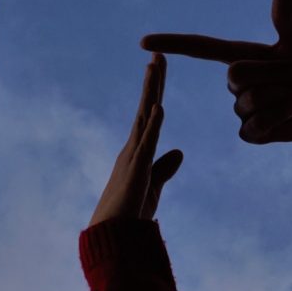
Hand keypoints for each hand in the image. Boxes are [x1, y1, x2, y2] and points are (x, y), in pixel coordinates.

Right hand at [90, 54, 182, 225]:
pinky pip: (146, 144)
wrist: (112, 237)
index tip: (158, 67)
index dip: (155, 89)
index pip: (149, 113)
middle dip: (153, 80)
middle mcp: (133, 147)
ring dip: (150, 92)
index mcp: (137, 150)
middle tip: (158, 53)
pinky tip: (159, 107)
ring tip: (154, 67)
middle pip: (146, 107)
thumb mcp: (153, 186)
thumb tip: (179, 151)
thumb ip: (164, 168)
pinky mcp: (137, 171)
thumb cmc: (130, 214)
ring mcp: (133, 156)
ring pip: (144, 117)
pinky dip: (153, 125)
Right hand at [142, 0, 291, 144]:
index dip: (172, 44)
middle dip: (275, 72)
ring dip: (284, 95)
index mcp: (237, 57)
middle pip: (237, 74)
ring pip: (250, 100)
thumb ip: (285, 15)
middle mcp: (233, 83)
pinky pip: (257, 124)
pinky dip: (282, 116)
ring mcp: (239, 109)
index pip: (198, 48)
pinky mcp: (249, 133)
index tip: (144, 43)